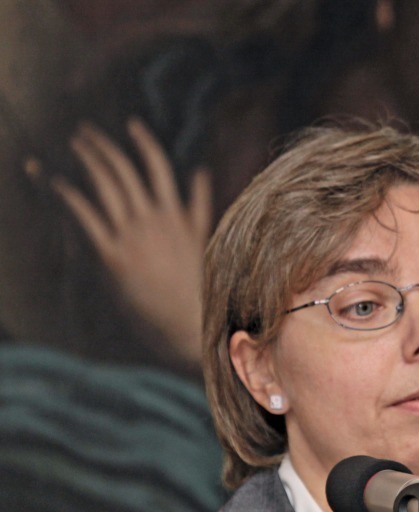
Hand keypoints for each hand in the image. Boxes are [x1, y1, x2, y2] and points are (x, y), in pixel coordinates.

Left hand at [52, 118, 212, 364]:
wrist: (191, 323)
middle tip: (86, 133)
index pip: (159, 168)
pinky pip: (87, 216)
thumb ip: (199, 205)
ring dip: (89, 160)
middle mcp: (155, 220)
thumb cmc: (199, 290)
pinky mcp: (114, 256)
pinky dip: (70, 195)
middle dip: (104, 147)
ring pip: (108, 185)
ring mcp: (134, 236)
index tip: (132, 126)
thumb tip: (201, 172)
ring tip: (76, 146)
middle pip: (126, 170)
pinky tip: (57, 182)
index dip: (144, 143)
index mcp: (177, 217)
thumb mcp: (205, 241)